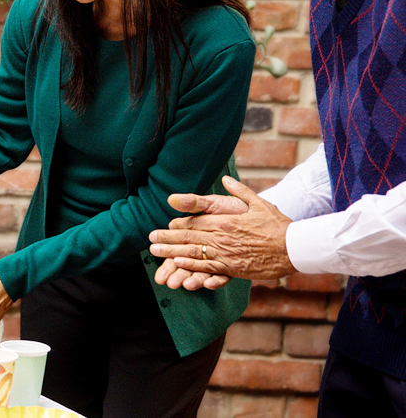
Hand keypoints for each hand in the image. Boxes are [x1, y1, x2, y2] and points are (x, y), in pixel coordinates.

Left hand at [149, 176, 295, 282]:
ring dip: (172, 254)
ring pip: (194, 254)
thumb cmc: (277, 224)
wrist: (295, 247)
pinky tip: (179, 267)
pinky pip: (208, 268)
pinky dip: (191, 267)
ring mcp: (226, 254)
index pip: (195, 222)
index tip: (165, 226)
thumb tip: (225, 178)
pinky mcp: (233, 268)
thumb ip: (238, 191)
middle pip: (189, 238)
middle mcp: (222, 237)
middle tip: (150, 241)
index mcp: (225, 221)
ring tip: (156, 254)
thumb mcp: (257, 202)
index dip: (178, 225)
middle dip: (167, 239)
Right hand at [150, 188, 245, 289]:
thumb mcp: (216, 203)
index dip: (167, 245)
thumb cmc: (241, 209)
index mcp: (201, 231)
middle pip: (186, 258)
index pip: (180, 239)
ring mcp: (220, 258)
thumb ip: (195, 202)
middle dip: (172, 268)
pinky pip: (222, 276)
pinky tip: (207, 284)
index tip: (154, 250)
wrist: (272, 225)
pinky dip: (214, 281)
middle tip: (160, 278)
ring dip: (189, 277)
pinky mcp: (234, 268)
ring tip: (179, 284)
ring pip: (201, 270)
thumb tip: (171, 199)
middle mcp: (208, 246)